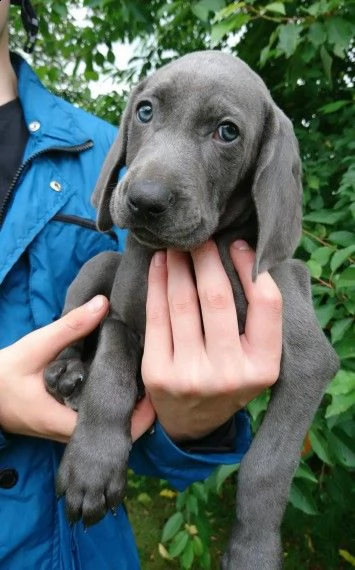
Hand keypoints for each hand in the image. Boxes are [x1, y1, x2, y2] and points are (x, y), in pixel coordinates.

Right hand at [0, 296, 154, 443]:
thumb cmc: (4, 374)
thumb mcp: (36, 346)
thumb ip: (69, 327)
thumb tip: (103, 304)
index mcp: (64, 422)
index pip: (111, 430)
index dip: (138, 415)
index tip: (155, 390)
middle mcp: (70, 433)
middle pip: (114, 429)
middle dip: (137, 409)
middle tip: (155, 379)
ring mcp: (68, 431)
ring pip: (106, 425)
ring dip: (125, 405)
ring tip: (145, 378)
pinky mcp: (65, 421)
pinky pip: (95, 417)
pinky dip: (110, 402)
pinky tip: (123, 382)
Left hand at [142, 240, 281, 440]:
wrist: (192, 423)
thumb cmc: (228, 379)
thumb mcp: (256, 358)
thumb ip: (257, 318)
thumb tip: (243, 255)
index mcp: (264, 367)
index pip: (266, 303)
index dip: (250, 266)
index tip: (237, 244)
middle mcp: (229, 373)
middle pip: (218, 298)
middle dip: (206, 258)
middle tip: (200, 238)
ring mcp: (190, 375)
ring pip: (183, 302)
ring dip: (178, 265)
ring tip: (177, 245)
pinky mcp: (157, 373)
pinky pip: (156, 315)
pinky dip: (158, 284)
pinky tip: (160, 265)